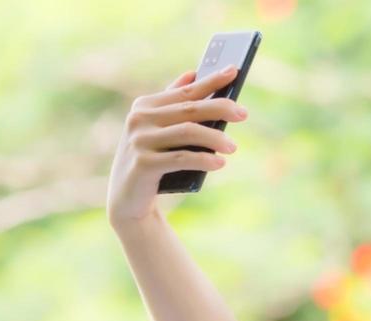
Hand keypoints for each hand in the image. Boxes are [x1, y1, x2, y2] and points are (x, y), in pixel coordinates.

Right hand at [107, 67, 246, 226]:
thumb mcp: (158, 130)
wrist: (127, 200)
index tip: (234, 71)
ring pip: (188, 132)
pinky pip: (181, 159)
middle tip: (243, 113)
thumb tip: (192, 75)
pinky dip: (204, 160)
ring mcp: (140, 141)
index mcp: (145, 105)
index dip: (211, 81)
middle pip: (189, 109)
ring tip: (233, 147)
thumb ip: (172, 103)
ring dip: (215, 138)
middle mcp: (139, 119)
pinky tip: (220, 163)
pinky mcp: (143, 164)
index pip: (186, 91)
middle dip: (220, 108)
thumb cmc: (150, 161)